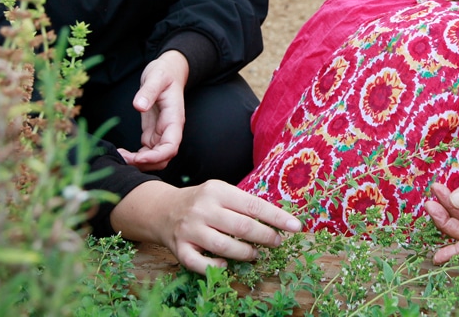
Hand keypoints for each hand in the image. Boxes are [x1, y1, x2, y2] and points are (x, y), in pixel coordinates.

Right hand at [110, 179, 302, 273]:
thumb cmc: (201, 202)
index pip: (253, 205)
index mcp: (217, 191)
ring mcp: (189, 230)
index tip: (295, 227)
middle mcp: (203, 209)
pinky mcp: (179, 248)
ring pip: (224, 246)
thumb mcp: (221, 192)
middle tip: (277, 242)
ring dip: (246, 253)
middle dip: (265, 237)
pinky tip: (227, 264)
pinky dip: (216, 266)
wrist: (162, 210)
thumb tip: (278, 218)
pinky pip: (199, 263)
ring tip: (257, 254)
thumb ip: (243, 203)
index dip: (277, 218)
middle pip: (241, 227)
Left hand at [118, 50, 188, 170]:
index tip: (139, 157)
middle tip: (123, 158)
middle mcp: (169, 130)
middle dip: (145, 163)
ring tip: (120, 157)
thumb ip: (148, 91)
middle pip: (163, 158)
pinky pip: (146, 153)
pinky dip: (135, 158)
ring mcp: (160, 133)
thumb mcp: (156, 77)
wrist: (167, 71)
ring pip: (155, 159)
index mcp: (174, 119)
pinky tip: (122, 153)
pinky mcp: (152, 133)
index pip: (171, 146)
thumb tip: (139, 105)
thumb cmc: (164, 73)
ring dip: (139, 163)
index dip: (156, 156)